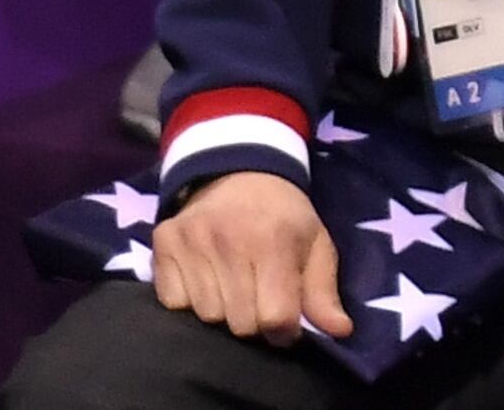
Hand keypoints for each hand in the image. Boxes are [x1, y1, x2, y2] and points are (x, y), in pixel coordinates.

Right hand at [151, 169, 351, 345]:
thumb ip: (323, 291)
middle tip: (260, 300)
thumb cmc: (284, 216)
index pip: (274, 316)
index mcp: (273, 240)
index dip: (284, 331)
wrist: (240, 172)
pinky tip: (206, 281)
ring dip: (223, 313)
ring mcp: (190, 243)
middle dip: (255, 323)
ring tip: (234, 289)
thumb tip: (340, 331)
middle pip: (239, 323)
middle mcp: (228, 241)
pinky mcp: (163, 245)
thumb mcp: (315, 244)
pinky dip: (190, 302)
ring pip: (206, 317)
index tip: (286, 323)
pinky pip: (173, 303)